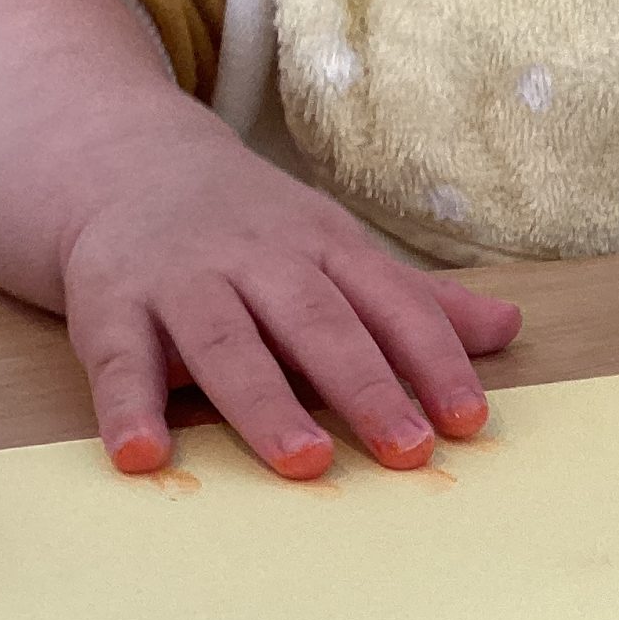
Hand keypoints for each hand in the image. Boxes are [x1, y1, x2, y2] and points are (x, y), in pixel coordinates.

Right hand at [0, 0, 520, 480]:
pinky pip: (118, 359)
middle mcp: (254, 258)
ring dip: (265, 403)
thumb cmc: (250, 231)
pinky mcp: (108, 302)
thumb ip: (414, 304)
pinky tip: (143, 456)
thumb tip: (510, 329)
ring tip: (304, 462)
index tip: (468, 422)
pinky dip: (128, 407)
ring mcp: (179, 278)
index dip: (433, 361)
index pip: (391, 304)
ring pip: (225, 343)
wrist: (118, 157)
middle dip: (364, 386)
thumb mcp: (336, 250)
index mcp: (322, 246)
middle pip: (315, 322)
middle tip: (406, 450)